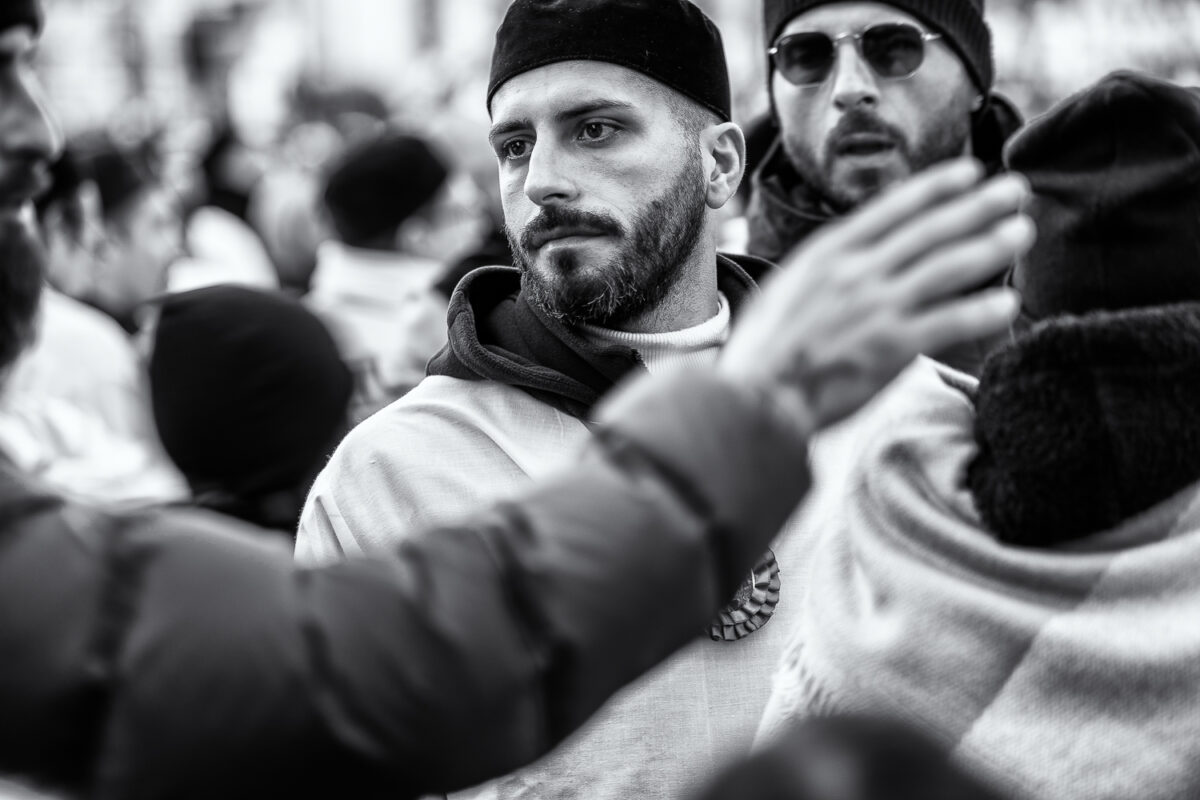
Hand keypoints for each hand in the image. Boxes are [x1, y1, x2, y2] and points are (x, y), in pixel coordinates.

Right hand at [720, 158, 1032, 429]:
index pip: (894, 209)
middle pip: (931, 231)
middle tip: (1016, 190)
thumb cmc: (764, 348)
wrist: (756, 395)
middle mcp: (857, 272)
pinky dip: (980, 310)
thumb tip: (851, 260)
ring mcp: (877, 308)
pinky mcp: (891, 347)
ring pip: (947, 267)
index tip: (970, 172)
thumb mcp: (786, 289)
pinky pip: (948, 322)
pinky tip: (1007, 303)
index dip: (936, 188)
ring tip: (1022, 232)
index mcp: (828, 253)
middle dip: (978, 206)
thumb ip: (824, 271)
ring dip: (990, 246)